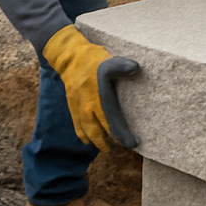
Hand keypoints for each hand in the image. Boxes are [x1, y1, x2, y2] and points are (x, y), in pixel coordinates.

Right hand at [43, 25, 140, 151]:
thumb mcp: (109, 60)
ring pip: (87, 133)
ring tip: (106, 146)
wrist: (70, 58)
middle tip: (123, 146)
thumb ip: (122, 65)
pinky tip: (91, 140)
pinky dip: (85, 136)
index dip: (123, 135)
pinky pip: (78, 127)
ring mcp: (79, 108)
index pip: (112, 122)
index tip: (133, 143)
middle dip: (110, 143)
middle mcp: (88, 106)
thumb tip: (136, 68)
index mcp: (100, 97)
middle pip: (99, 132)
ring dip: (97, 142)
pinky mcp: (72, 108)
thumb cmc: (93, 60)